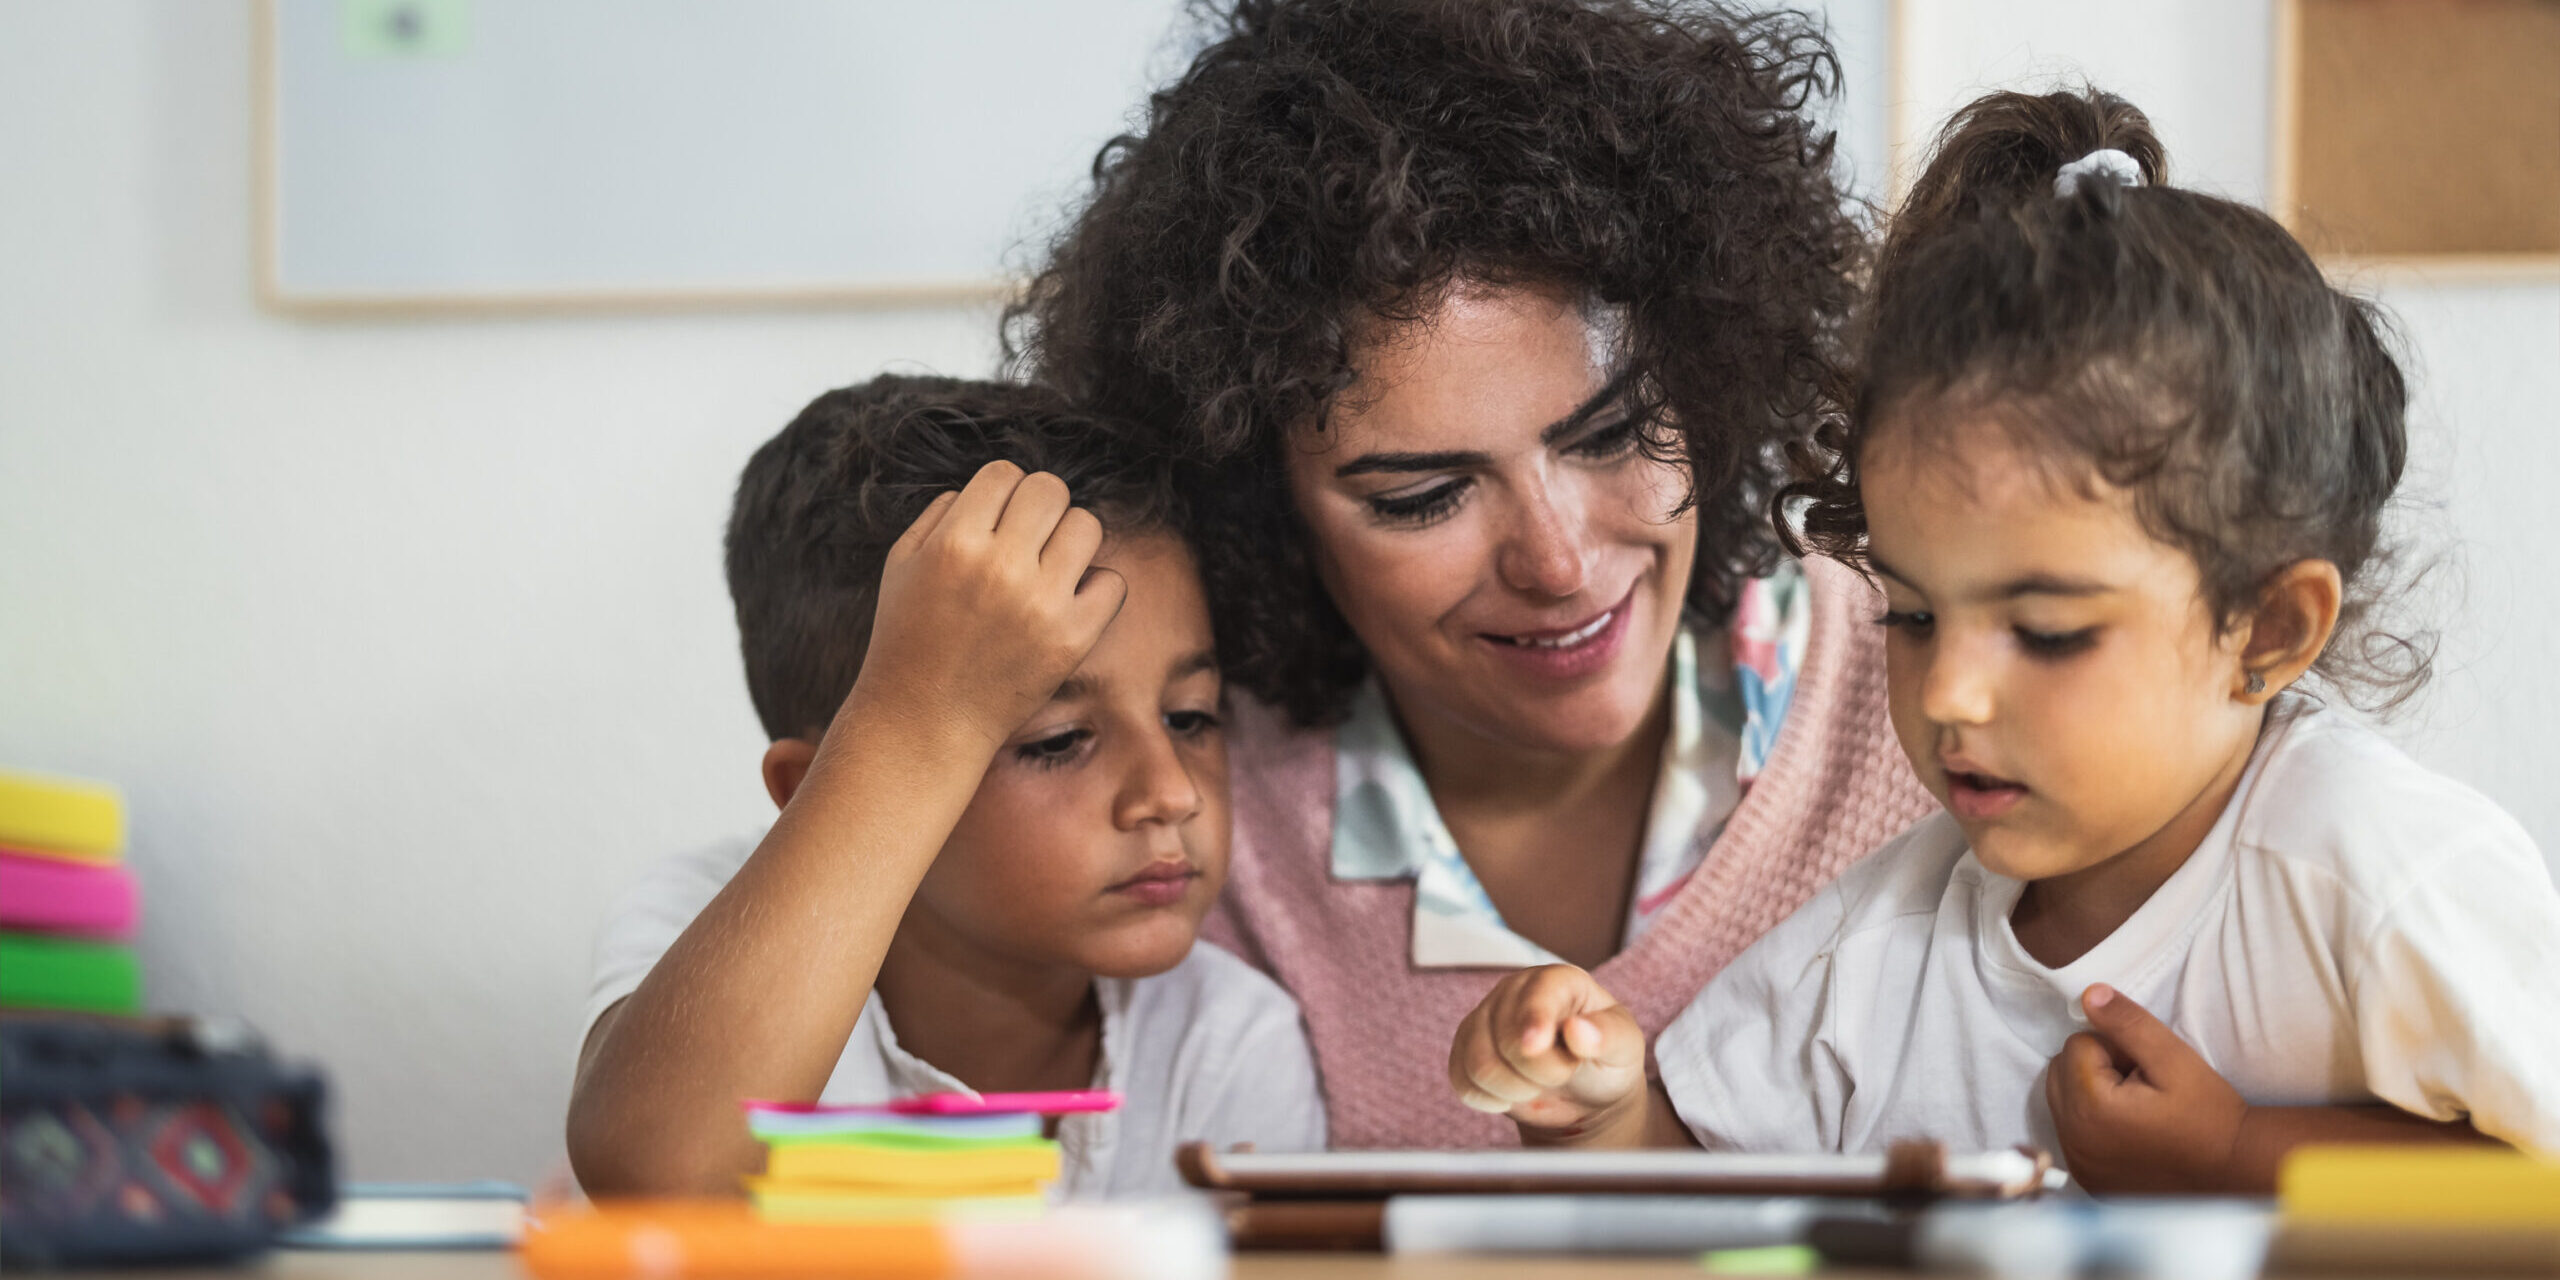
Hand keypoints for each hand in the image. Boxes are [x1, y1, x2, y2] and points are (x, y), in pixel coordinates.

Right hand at [848, 461, 1125, 754]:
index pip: (1005, 473)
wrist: (923, 720)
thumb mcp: (902, 562)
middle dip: (1039, 509)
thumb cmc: (908, 636)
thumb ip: (943, 512)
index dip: (1002, 493)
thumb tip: (994, 488)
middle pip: (1051, 489)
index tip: (995, 522)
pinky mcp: (1071, 639)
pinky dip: (1095, 587)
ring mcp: (1040, 603)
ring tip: (1047, 567)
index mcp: (954, 542)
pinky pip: (1112, 581)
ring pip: (1087, 525)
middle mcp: (1000, 567)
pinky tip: (1066, 601)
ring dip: (1069, 540)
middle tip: (1026, 541)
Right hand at [1448, 964, 1648, 1145]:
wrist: (1585, 1094)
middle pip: (1505, 1037)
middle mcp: (1515, 991)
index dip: (1534, 1019)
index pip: (1538, 994)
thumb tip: (1578, 1029)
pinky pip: (1460, 1079)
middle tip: (1564, 1073)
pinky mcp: (1466, 1047)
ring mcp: (1485, 1017)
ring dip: (1513, 1089)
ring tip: (1538, 1085)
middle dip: (1539, 1071)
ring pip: (1479, 1062)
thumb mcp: (1625, 1048)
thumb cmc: (1607, 1062)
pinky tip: (1511, 1095)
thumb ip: (1608, 1035)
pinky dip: (1487, 1098)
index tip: (1535, 1046)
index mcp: (1558, 981)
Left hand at [2046, 983, 2248, 1191]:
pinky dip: (2092, 1122)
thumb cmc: (2208, 1113)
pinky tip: (2129, 1130)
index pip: (2077, 1045)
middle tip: (2140, 1084)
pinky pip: (2071, 1131)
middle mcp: (2073, 1141)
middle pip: (2061, 1071)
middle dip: (2095, 1068)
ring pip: (2062, 1099)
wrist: (2233, 1169)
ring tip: (2136, 1105)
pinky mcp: (2086, 1178)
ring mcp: (2078, 1163)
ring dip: (2091, 1092)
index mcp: (2089, 1110)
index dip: (2114, 1048)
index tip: (2146, 1070)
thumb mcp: (2173, 1058)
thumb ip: (2127, 1023)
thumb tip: (2088, 994)